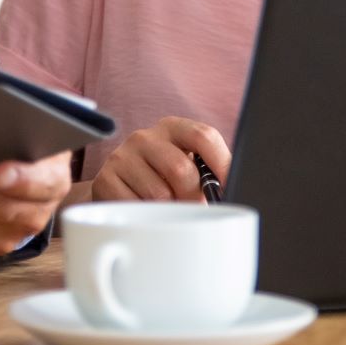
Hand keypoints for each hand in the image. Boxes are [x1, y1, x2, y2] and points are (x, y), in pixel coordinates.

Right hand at [90, 117, 230, 202]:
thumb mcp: (186, 165)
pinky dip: (146, 217)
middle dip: (193, 197)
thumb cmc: (161, 178)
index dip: (222, 164)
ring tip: (165, 209)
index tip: (230, 187)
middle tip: (192, 207)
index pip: (204, 136)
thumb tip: (240, 191)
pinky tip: (144, 211)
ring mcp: (122, 156)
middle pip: (182, 170)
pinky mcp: (105, 179)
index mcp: (172, 127)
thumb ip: (210, 172)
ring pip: (160, 194)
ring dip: (168, 210)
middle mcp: (145, 137)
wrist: (117, 188)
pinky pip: (136, 207)